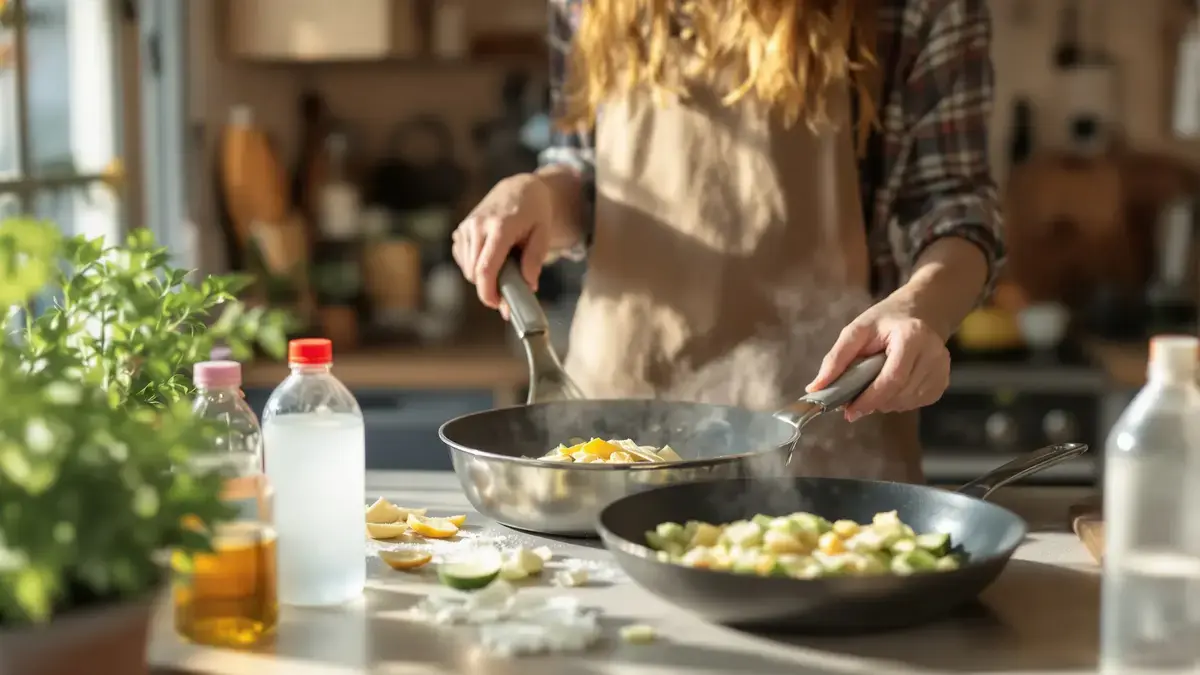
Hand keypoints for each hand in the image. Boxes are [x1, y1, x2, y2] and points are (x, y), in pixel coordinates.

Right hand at [451, 173, 554, 314]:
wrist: (518, 189)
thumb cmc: (534, 212)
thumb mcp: (543, 232)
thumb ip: (535, 258)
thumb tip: (529, 285)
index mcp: (500, 227)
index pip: (486, 268)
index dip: (488, 292)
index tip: (498, 305)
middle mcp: (478, 226)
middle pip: (475, 273)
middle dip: (489, 287)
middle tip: (508, 291)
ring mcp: (466, 227)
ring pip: (468, 268)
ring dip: (483, 276)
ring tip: (504, 266)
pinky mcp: (460, 230)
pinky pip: (463, 260)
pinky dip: (475, 266)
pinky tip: (491, 257)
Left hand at [805, 295, 949, 421]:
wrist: (920, 312)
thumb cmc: (886, 321)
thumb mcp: (857, 330)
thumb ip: (836, 359)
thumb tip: (816, 388)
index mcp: (912, 337)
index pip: (892, 378)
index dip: (869, 399)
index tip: (849, 411)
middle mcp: (933, 354)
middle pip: (899, 394)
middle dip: (873, 402)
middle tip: (855, 399)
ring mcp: (941, 369)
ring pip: (907, 402)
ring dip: (885, 403)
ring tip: (874, 386)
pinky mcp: (943, 381)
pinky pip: (916, 403)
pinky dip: (898, 401)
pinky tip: (892, 386)